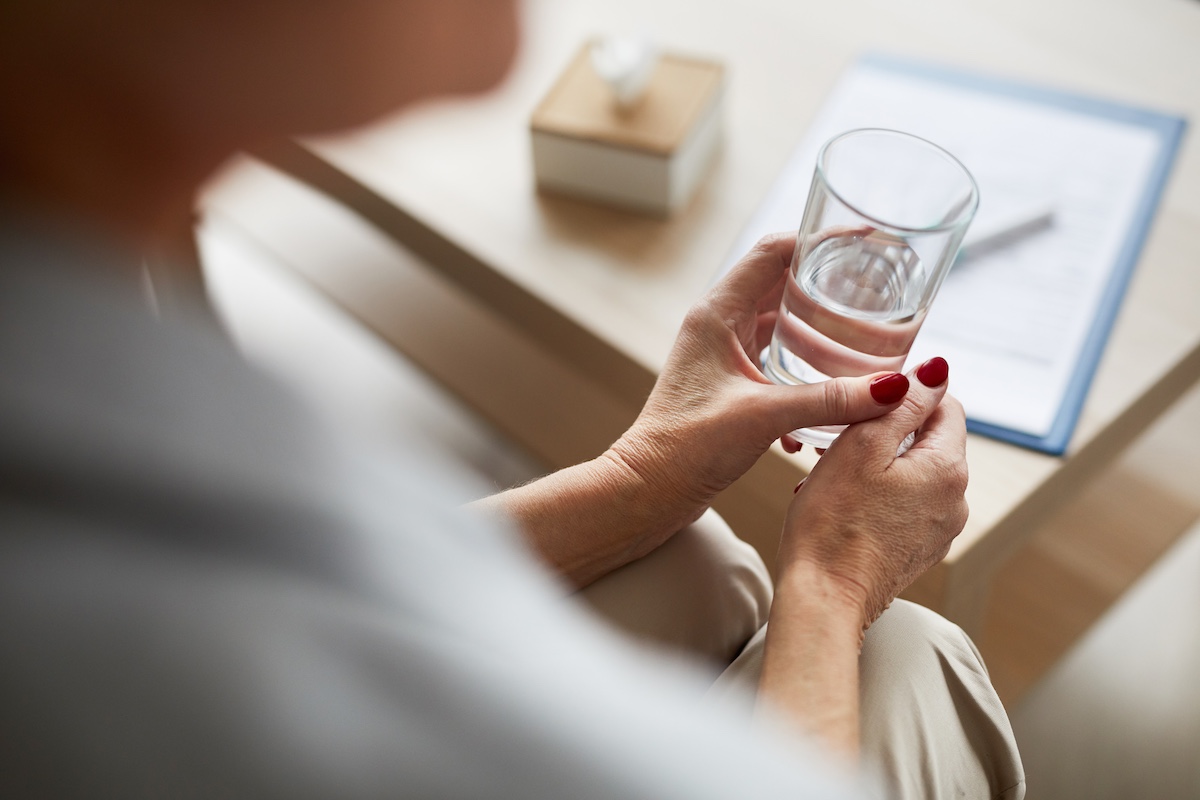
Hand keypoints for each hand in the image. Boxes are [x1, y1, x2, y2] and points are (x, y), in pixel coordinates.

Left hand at [605, 233, 915, 533]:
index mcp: (718, 314)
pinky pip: (778, 363)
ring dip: (821, 333)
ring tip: (867, 339)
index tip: (867, 239)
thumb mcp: (764, 416)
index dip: (820, 238)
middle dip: (830, 287)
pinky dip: (806, 374)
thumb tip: (894, 388)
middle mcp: (720, 325)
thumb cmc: (685, 448)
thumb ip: (829, 399)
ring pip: (783, 326)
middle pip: (783, 284)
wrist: (648, 491)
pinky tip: (832, 403)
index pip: (774, 252)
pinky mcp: (731, 384)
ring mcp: (724, 354)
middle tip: (878, 289)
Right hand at [776, 357, 968, 629]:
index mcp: (948, 468)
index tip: (865, 403)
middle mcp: (956, 500)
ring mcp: (940, 529)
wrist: (824, 597)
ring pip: (915, 472)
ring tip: (837, 473)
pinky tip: (845, 503)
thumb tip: (936, 370)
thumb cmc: (833, 523)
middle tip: (841, 439)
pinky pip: (906, 504)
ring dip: (881, 463)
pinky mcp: (919, 550)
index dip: (904, 395)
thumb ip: (903, 403)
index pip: (945, 404)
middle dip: (888, 430)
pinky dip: (880, 494)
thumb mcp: (862, 446)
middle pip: (929, 439)